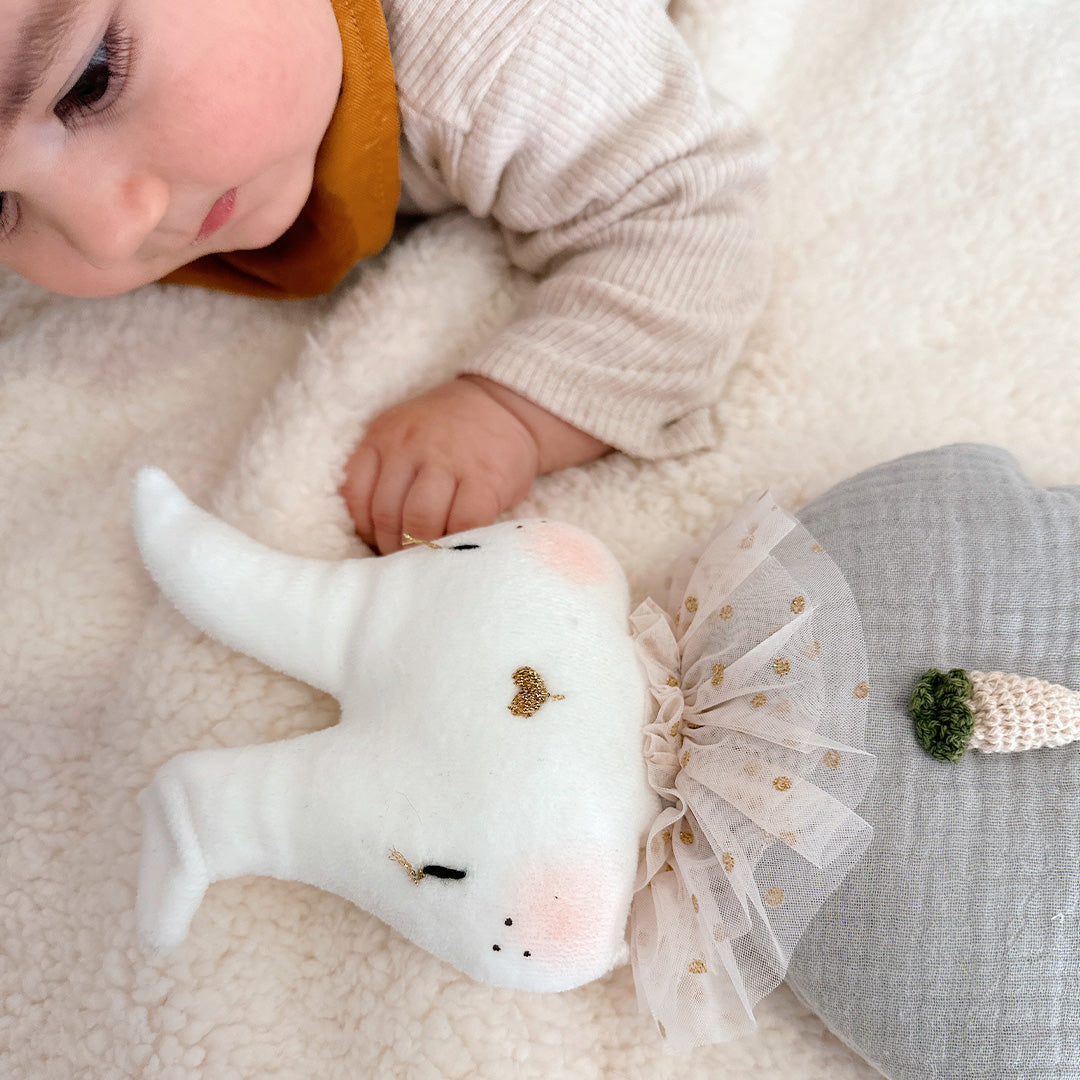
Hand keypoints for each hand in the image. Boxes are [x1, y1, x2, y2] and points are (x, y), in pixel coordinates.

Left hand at [342, 376, 610, 552]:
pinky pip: (462, 523)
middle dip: (392, 544)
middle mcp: (411, 446)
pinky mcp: (486, 479)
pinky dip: (455, 541)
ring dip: (421, 548)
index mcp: (384, 435)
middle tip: (404, 556)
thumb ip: (382, 468)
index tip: (377, 539)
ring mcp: (449, 461)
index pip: (356, 492)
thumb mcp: (403, 433)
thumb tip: (370, 528)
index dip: (364, 526)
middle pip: (386, 512)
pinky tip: (455, 542)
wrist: (503, 405)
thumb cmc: (448, 432)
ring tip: (427, 554)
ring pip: (420, 520)